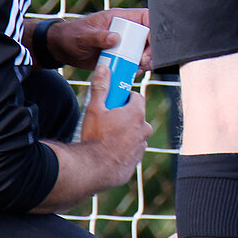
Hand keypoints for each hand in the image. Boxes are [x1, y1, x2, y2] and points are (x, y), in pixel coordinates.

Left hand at [42, 8, 150, 69]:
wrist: (62, 49)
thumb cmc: (71, 36)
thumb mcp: (84, 37)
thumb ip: (99, 37)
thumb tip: (116, 38)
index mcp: (120, 18)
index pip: (146, 17)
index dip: (153, 28)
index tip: (150, 42)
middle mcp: (125, 30)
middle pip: (149, 37)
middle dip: (151, 49)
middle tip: (142, 61)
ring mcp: (124, 44)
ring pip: (145, 51)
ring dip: (146, 61)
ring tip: (137, 69)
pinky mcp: (121, 56)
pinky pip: (135, 62)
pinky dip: (137, 68)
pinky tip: (132, 73)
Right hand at [75, 61, 149, 182]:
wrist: (94, 168)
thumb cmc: (95, 137)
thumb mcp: (94, 108)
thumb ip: (101, 87)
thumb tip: (104, 68)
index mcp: (136, 114)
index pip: (137, 97)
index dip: (126, 97)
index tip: (115, 100)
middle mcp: (144, 130)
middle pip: (137, 116)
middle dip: (125, 116)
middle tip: (107, 119)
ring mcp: (141, 146)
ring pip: (135, 134)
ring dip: (125, 133)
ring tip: (106, 137)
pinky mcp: (136, 161)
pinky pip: (132, 150)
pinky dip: (124, 149)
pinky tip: (109, 151)